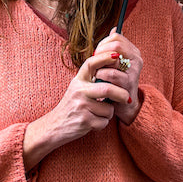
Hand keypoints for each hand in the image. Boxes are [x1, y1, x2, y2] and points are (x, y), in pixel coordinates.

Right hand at [23, 52, 129, 170]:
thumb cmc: (72, 105)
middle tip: (127, 97)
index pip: (91, 63)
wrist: (55, 126)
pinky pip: (104, 122)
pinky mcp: (84, 121)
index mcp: (78, 80)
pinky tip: (93, 122)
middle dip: (121, 94)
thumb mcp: (78, 88)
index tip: (117, 55)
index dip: (104, 57)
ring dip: (108, 113)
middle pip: (107, 89)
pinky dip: (102, 123)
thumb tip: (114, 67)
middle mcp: (78, 91)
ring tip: (99, 113)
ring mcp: (81, 106)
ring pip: (108, 108)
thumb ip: (92, 80)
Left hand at [93, 29, 142, 124]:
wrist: (121, 105)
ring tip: (98, 73)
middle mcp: (137, 59)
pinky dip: (101, 76)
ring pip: (113, 58)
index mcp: (133, 52)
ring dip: (100, 66)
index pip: (116, 37)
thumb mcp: (115, 63)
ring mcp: (134, 71)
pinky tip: (100, 81)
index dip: (103, 43)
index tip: (97, 53)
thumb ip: (113, 47)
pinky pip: (110, 74)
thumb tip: (114, 28)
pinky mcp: (129, 84)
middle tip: (95, 62)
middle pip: (116, 45)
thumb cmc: (115, 82)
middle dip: (101, 52)